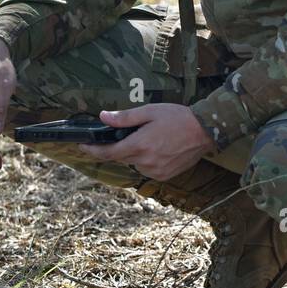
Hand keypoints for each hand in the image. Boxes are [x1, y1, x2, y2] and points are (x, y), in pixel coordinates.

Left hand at [79, 103, 212, 180]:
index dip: (92, 150)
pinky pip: (146, 169)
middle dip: (116, 148)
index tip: (82, 146)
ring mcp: (155, 171)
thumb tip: (103, 117)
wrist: (205, 131)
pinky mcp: (164, 176)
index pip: (108, 153)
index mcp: (140, 145)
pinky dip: (145, 160)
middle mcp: (145, 162)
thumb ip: (124, 118)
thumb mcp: (149, 111)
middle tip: (124, 134)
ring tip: (148, 138)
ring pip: (134, 164)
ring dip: (133, 154)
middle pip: (120, 158)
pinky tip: (157, 148)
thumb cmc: (177, 117)